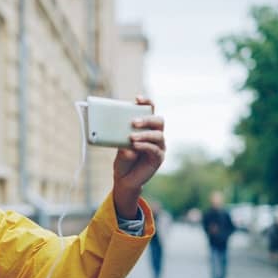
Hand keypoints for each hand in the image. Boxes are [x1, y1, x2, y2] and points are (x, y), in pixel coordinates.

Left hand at [112, 96, 164, 218]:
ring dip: (144, 134)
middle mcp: (155, 135)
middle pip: (158, 120)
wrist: (123, 178)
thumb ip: (122, 137)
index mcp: (146, 127)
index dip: (146, 102)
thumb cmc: (122, 158)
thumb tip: (125, 135)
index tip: (137, 99)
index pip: (150, 110)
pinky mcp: (158, 158)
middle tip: (133, 122)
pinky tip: (135, 145)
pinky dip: (144, 146)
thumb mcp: (118, 144)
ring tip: (131, 137)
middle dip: (147, 119)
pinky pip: (154, 149)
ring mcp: (159, 146)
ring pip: (158, 135)